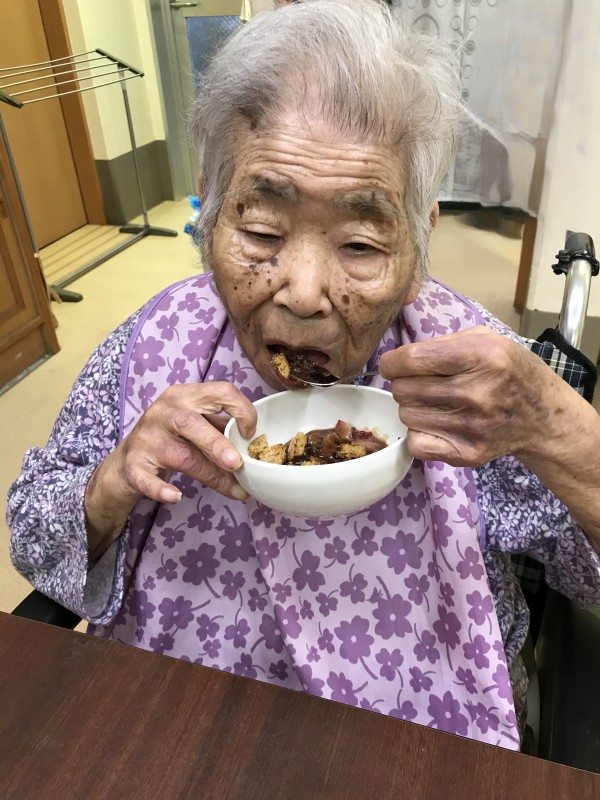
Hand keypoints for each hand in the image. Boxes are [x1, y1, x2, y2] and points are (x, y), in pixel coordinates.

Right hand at [84, 382, 255, 557]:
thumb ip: (223, 431)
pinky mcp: (133, 465)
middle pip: (192, 423)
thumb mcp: (196, 426)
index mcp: (185, 396)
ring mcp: (146, 438)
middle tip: (237, 463)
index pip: (219, 391)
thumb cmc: (170, 439)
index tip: (251, 433)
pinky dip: (161, 489)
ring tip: (234, 491)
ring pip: (179, 456)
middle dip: (217, 443)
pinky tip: (176, 496)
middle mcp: (163, 412)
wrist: (126, 463)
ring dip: (210, 475)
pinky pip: (147, 479)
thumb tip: (259, 449)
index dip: (240, 409)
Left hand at [379, 327, 560, 466]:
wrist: (542, 416)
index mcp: (480, 356)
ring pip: (406, 416)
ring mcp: (471, 427)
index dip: (392, 362)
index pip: (411, 360)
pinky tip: (436, 424)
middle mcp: (476, 393)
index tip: (392, 365)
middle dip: (404, 384)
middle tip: (422, 384)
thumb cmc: (507, 370)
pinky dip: (419, 433)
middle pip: (403, 390)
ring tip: (434, 403)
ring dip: (412, 408)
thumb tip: (398, 360)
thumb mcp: (484, 339)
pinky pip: (416, 443)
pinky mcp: (468, 453)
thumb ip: (441, 343)